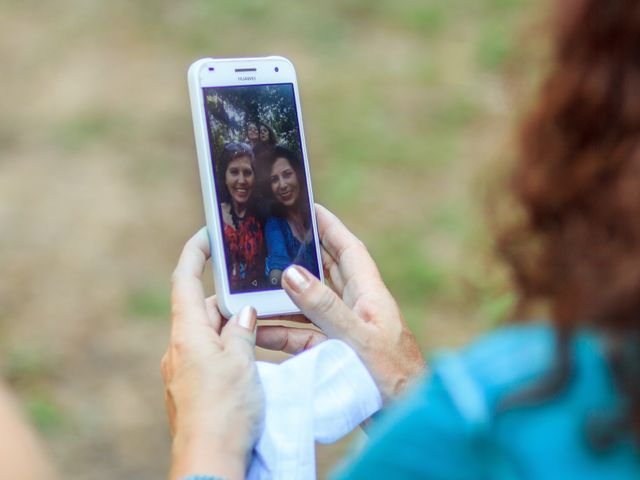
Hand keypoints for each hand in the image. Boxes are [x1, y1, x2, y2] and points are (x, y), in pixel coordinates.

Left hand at [162, 229, 262, 479]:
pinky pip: (213, 358)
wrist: (211, 461)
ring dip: (236, 329)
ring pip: (212, 336)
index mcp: (187, 333)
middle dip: (232, 301)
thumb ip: (242, 330)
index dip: (195, 252)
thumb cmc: (225, 408)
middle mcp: (181, 348)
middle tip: (261, 294)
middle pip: (204, 309)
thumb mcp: (241, 361)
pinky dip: (232, 351)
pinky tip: (256, 360)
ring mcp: (185, 370)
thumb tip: (244, 314)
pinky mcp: (193, 389)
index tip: (209, 233)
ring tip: (269, 330)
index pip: (185, 279)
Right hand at [257, 205, 425, 401]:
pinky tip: (260, 333)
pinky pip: (303, 337)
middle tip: (272, 241)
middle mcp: (357, 308)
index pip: (349, 250)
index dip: (330, 228)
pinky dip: (283, 334)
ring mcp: (345, 331)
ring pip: (309, 307)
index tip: (308, 208)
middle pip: (326, 273)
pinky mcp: (335, 353)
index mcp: (370, 295)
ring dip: (285, 299)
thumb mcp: (358, 338)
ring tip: (254, 287)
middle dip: (301, 257)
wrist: (405, 419)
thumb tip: (292, 274)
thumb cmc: (394, 377)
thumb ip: (325, 307)